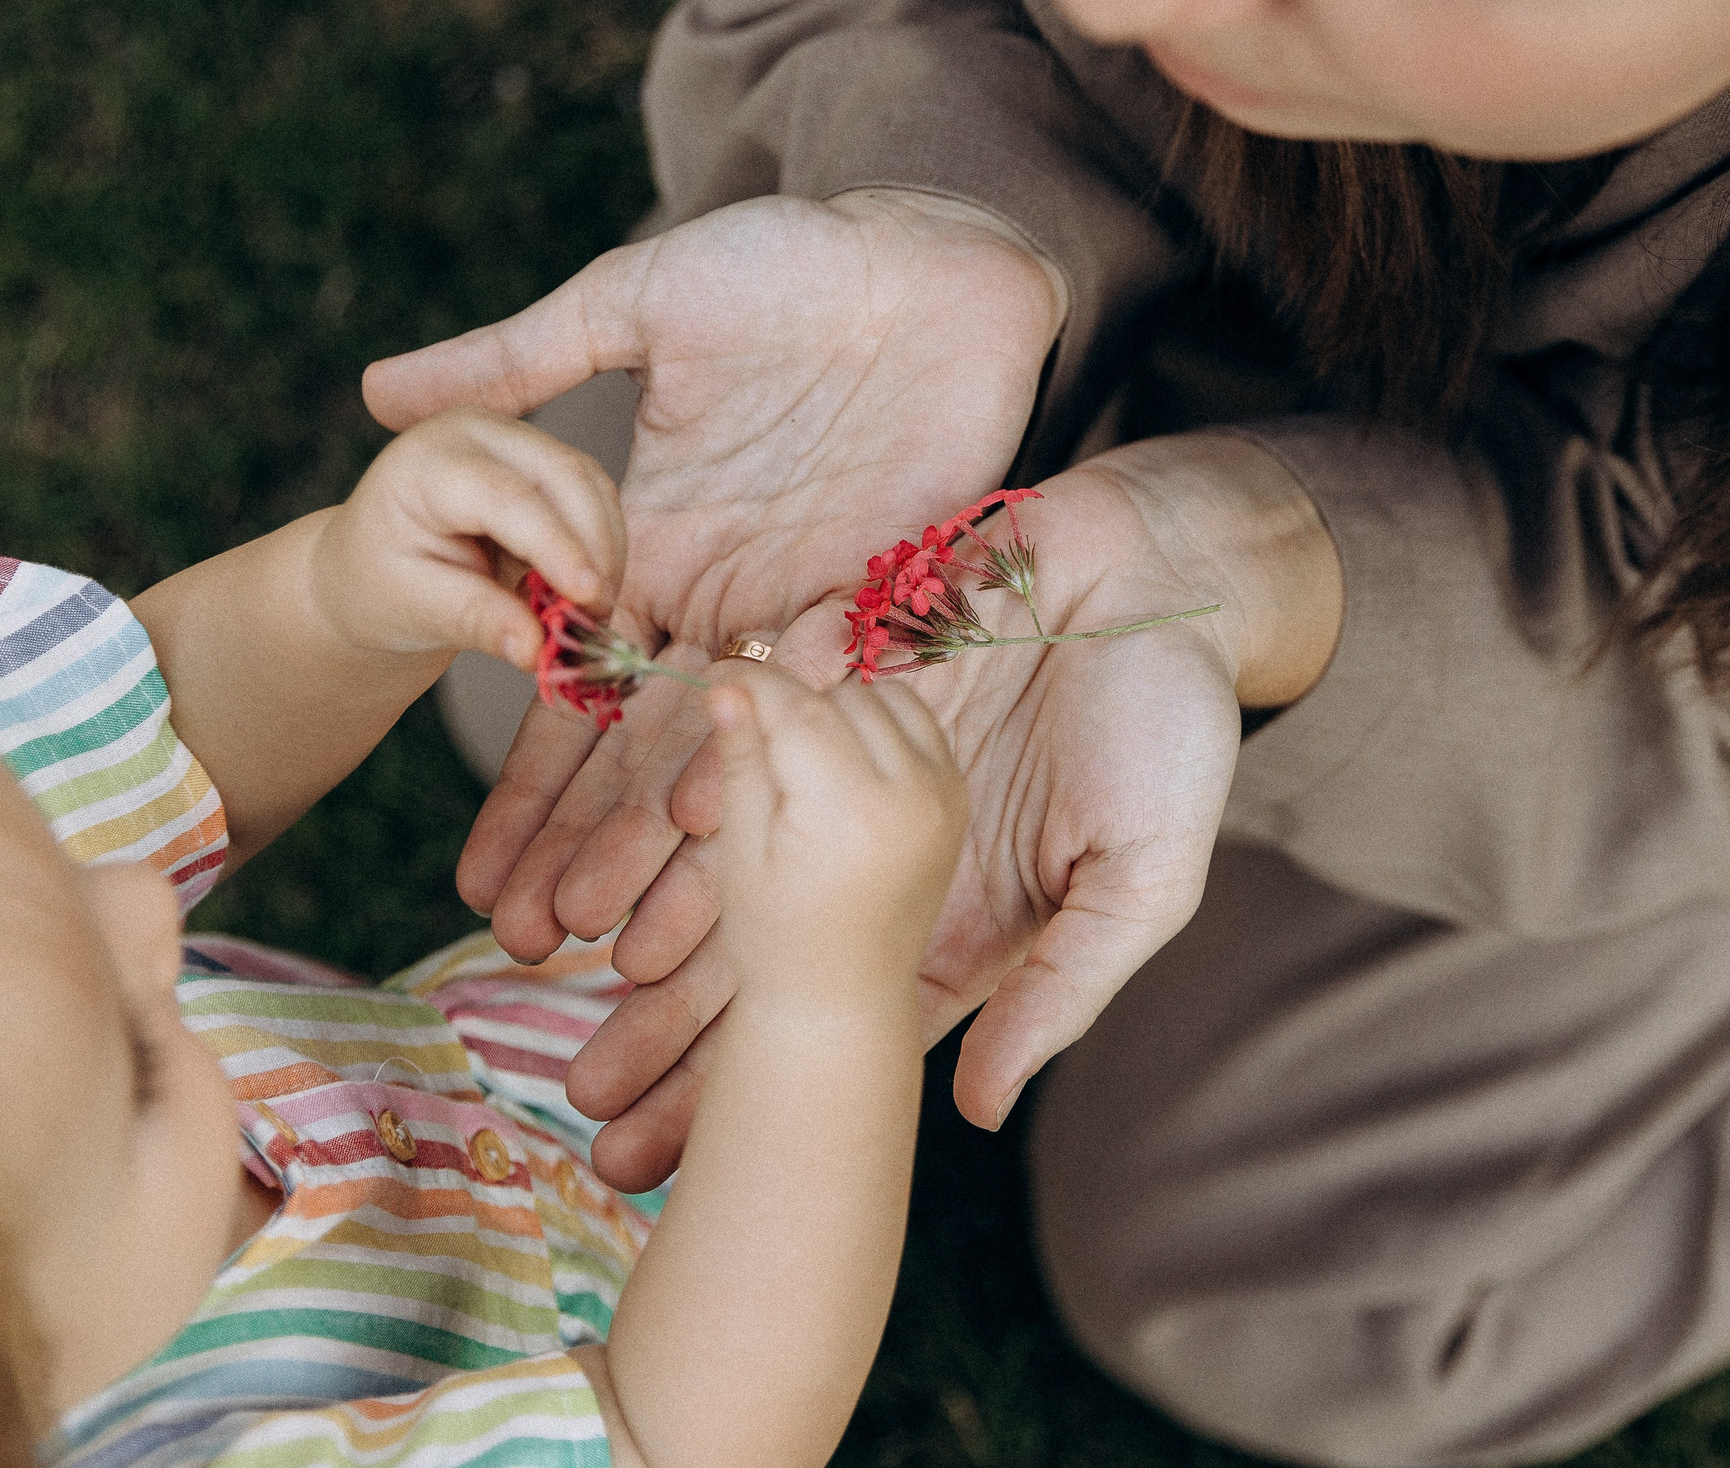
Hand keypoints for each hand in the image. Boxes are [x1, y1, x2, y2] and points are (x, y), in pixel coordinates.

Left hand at [311, 407, 626, 666]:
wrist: (372, 564)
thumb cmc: (379, 582)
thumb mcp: (413, 607)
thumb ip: (475, 621)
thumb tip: (536, 649)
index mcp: (428, 462)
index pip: (508, 498)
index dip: (556, 547)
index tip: (589, 600)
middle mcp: (477, 433)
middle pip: (564, 476)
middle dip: (594, 548)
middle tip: (598, 618)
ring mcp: (517, 439)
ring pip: (591, 485)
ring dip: (605, 549)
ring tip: (590, 611)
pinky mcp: (545, 460)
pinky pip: (595, 497)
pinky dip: (601, 545)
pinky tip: (583, 589)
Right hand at [360, 191, 1063, 962]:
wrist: (928, 250)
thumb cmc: (785, 263)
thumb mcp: (635, 301)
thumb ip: (519, 357)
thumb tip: (377, 390)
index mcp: (659, 538)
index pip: (580, 688)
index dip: (532, 784)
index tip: (481, 875)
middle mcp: (729, 588)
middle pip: (651, 746)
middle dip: (594, 848)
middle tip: (536, 948)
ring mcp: (810, 597)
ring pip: (742, 746)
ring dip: (687, 843)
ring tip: (632, 944)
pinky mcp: (895, 591)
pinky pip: (839, 701)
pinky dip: (796, 770)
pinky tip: (745, 854)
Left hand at [571, 435, 1342, 1188]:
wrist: (1172, 572)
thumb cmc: (1178, 729)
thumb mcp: (1144, 879)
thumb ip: (1059, 987)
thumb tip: (973, 1108)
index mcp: (963, 910)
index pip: (843, 1018)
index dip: (746, 1082)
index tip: (651, 1157)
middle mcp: (894, 843)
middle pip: (764, 947)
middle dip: (670, 1023)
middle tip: (575, 1096)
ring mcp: (864, 758)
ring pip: (735, 839)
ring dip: (648, 898)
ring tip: (552, 954)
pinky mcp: (847, 667)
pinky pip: (753, 721)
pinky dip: (691, 763)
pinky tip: (620, 818)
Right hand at [690, 664, 966, 1013]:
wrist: (845, 996)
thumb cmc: (775, 935)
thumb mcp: (742, 851)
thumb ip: (741, 762)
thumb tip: (726, 684)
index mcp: (848, 814)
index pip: (798, 710)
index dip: (753, 684)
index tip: (718, 676)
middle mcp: (909, 797)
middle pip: (844, 696)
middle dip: (795, 702)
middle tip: (755, 731)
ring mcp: (943, 796)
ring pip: (886, 698)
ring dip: (841, 708)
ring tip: (803, 753)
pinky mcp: (957, 798)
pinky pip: (919, 725)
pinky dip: (882, 724)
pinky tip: (848, 761)